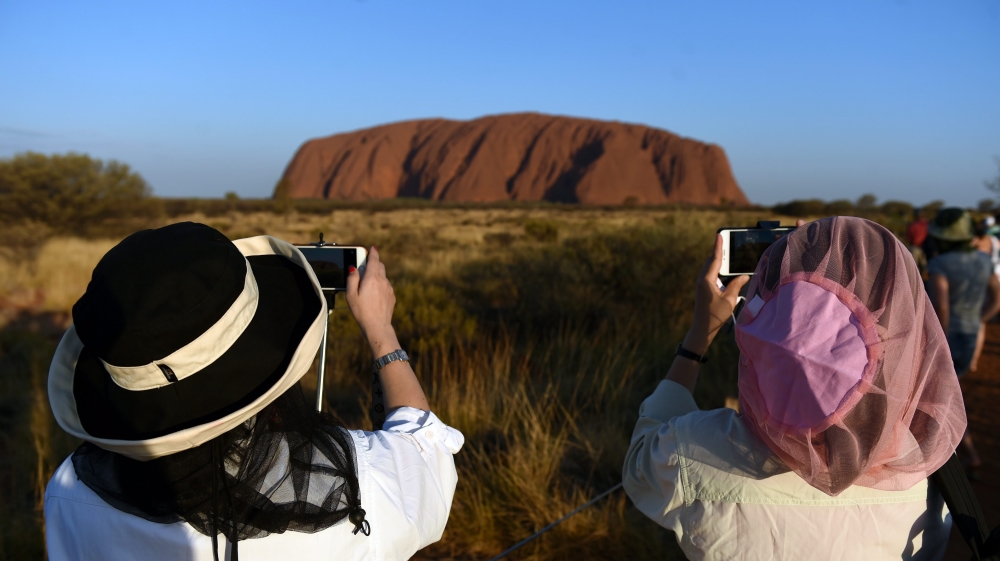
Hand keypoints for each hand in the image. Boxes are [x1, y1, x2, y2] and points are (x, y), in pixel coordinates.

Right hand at [346, 247, 400, 355]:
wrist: (378, 326)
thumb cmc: (362, 311)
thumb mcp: (351, 295)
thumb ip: (352, 279)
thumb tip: (354, 268)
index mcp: (372, 278)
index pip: (374, 260)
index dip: (373, 253)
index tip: (372, 248)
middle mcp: (383, 281)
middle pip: (380, 266)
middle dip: (373, 264)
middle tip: (365, 266)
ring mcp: (389, 288)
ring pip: (383, 277)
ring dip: (376, 276)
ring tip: (366, 286)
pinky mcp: (392, 296)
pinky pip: (385, 286)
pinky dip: (380, 285)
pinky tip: (373, 296)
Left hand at [686, 234, 749, 352]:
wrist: (702, 328)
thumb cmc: (715, 315)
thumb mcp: (729, 300)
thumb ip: (736, 285)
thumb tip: (744, 276)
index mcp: (707, 280)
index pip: (715, 259)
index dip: (719, 246)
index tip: (719, 234)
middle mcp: (702, 279)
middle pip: (712, 261)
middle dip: (719, 251)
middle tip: (725, 239)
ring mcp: (701, 284)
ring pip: (710, 268)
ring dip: (718, 260)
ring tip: (727, 252)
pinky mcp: (703, 289)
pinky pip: (710, 274)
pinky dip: (717, 269)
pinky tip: (724, 269)